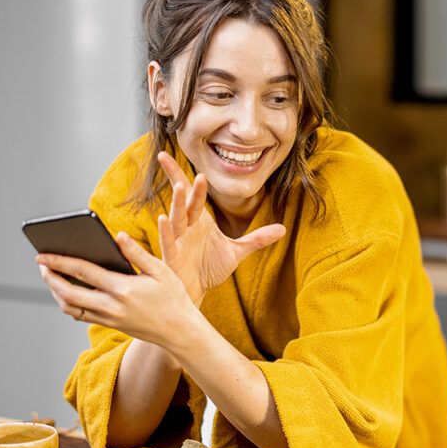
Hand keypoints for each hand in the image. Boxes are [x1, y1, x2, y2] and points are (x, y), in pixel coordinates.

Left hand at [36, 231, 198, 350]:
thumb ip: (137, 253)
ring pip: (70, 307)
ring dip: (56, 292)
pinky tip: (68, 292)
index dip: (59, 262)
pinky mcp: (110, 325)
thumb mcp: (161, 270)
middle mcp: (112, 306)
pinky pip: (80, 316)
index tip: (42, 255)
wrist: (179, 331)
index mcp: (123, 288)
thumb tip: (118, 236)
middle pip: (67, 292)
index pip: (82, 272)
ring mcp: (109, 318)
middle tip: (42, 266)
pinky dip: (68, 304)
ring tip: (52, 277)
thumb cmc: (173, 298)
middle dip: (50, 278)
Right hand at [156, 151, 285, 305]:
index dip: (186, 176)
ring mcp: (178, 240)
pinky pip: (168, 241)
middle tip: (173, 159)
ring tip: (179, 186)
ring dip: (177, 202)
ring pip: (176, 218)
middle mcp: (187, 227)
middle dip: (181, 182)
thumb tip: (282, 229)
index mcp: (199, 221)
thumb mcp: (237, 251)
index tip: (177, 155)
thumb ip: (257, 239)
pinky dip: (166, 230)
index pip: (193, 194)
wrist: (197, 292)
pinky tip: (164, 218)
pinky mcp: (172, 256)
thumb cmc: (209, 269)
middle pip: (183, 200)